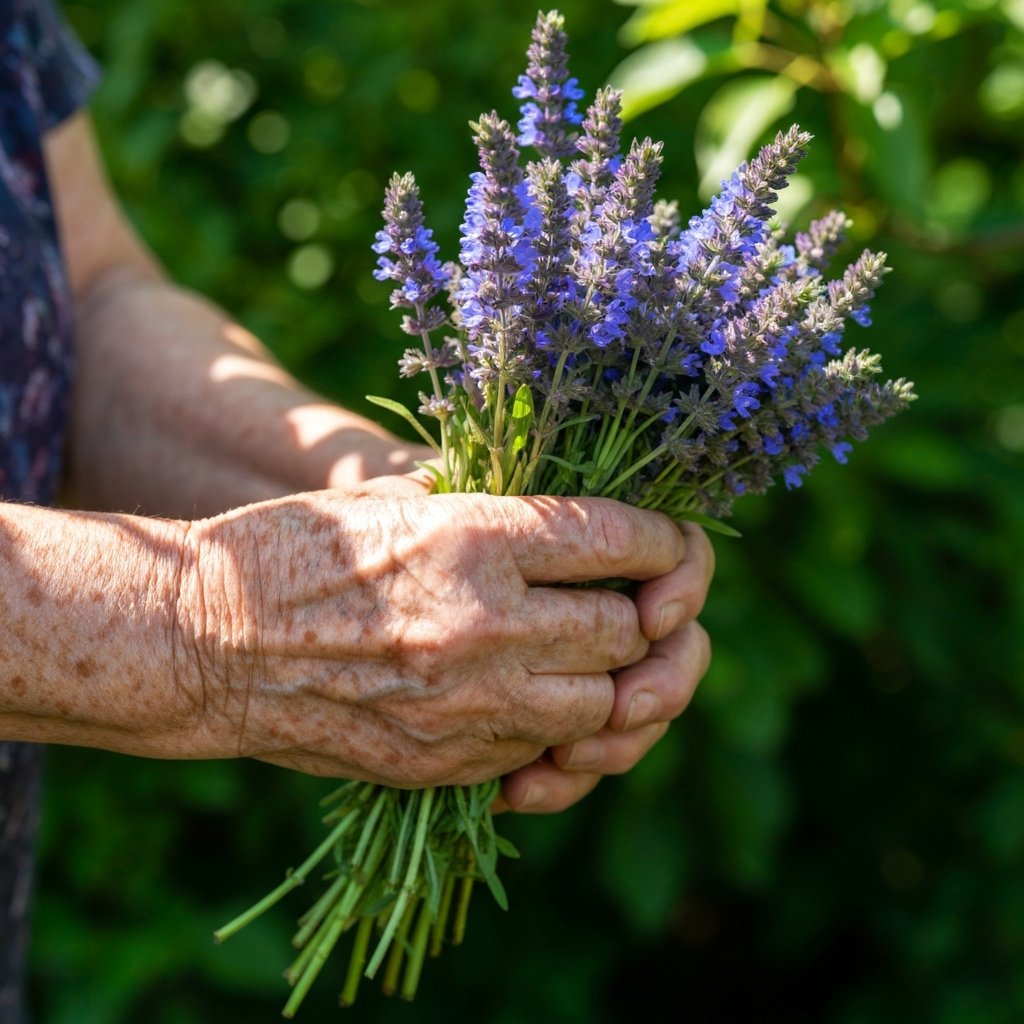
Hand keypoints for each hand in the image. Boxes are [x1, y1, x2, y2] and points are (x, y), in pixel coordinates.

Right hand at [174, 492, 687, 786]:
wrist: (205, 643)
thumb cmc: (295, 551)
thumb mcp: (398, 499)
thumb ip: (497, 515)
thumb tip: (586, 532)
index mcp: (474, 536)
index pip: (621, 538)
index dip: (669, 541)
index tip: (674, 546)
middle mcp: (483, 622)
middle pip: (626, 629)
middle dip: (647, 614)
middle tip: (641, 604)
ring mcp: (466, 704)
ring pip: (604, 706)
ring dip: (618, 682)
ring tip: (607, 662)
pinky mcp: (445, 762)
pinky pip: (543, 755)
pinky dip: (561, 731)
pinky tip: (544, 707)